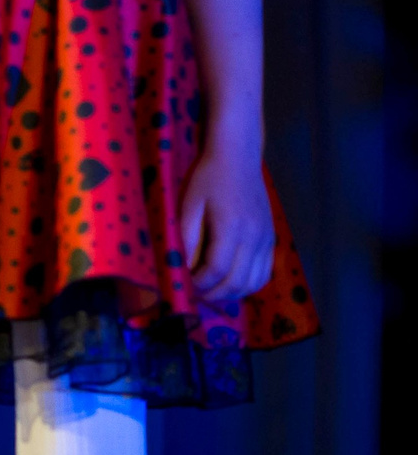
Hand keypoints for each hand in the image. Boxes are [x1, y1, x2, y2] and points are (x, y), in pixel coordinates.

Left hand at [178, 138, 274, 307]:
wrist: (239, 159)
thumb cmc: (208, 178)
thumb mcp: (189, 203)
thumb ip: (186, 236)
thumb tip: (182, 266)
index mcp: (231, 227)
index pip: (216, 269)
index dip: (198, 283)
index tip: (183, 285)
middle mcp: (254, 237)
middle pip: (236, 282)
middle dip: (213, 294)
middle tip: (194, 295)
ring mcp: (267, 240)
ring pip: (254, 283)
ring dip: (232, 294)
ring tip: (211, 291)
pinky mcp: (271, 240)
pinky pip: (265, 273)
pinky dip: (248, 285)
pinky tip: (231, 282)